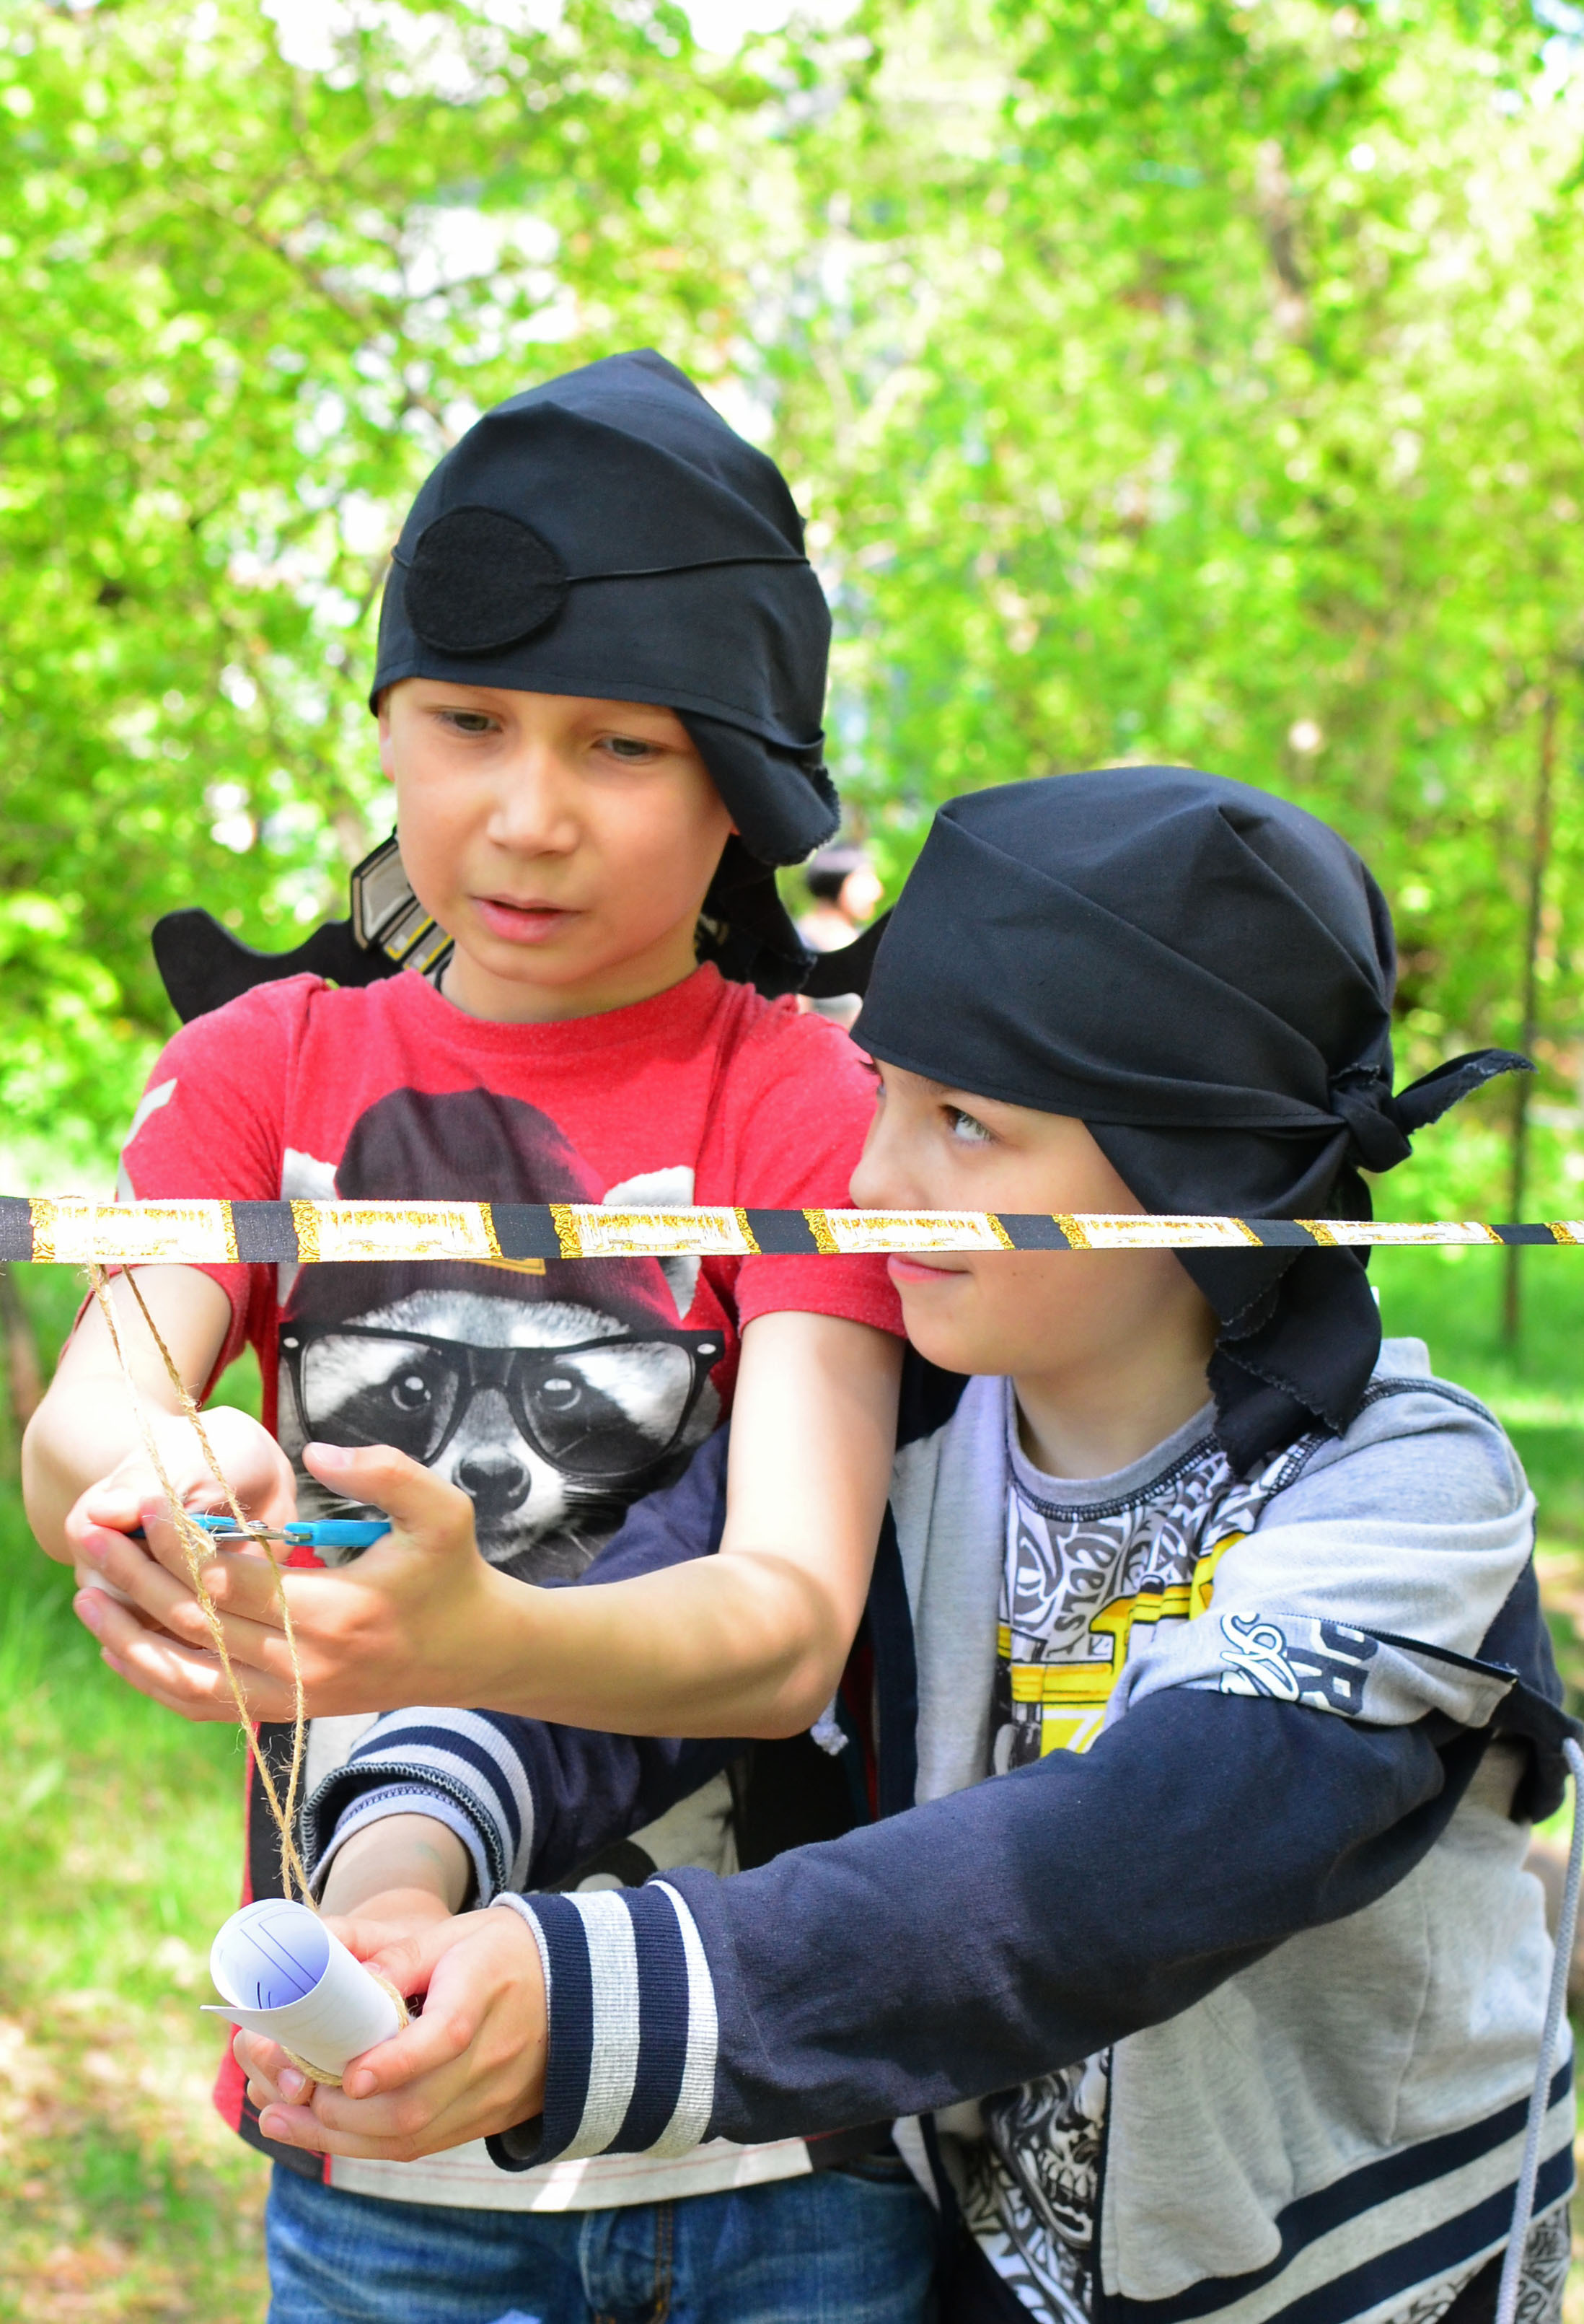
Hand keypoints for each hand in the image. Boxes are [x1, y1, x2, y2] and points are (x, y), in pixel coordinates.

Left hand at [72, 1443, 525, 1721]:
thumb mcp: (443, 1509)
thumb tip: (315, 1452)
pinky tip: (122, 1650)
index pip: (232, 1580)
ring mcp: (294, 1696)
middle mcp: (306, 1663)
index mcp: (337, 1610)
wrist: (475, 1653)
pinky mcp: (287, 1712)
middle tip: (96, 1540)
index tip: (149, 1505)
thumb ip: (386, 1471)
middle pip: (198, 1625)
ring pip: (188, 1676)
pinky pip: (205, 1707)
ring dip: (130, 1639)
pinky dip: (156, 1682)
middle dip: (138, 1580)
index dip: (180, 1544)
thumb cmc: (453, 1573)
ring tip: (88, 1598)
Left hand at [237, 1906, 547, 2161]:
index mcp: (487, 1988)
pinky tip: (326, 2133)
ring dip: (342, 2138)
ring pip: (414, 2137)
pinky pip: (424, 2145)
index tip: (348, 2077)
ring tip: (283, 2120)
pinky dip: (369, 2144)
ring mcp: (494, 2096)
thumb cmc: (500, 1951)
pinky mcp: (488, 2121)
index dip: (395, 2063)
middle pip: (418, 2104)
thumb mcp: (452, 1935)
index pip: (446, 2036)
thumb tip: (331, 1976)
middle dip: (342, 2114)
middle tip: (285, 2098)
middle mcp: (496, 2052)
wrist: (576, 1987)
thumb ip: (394, 1956)